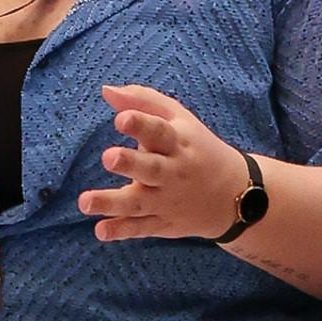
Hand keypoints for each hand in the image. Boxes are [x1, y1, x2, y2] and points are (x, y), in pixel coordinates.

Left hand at [77, 84, 250, 240]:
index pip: (159, 131)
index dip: (140, 124)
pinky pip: (141, 228)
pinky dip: (121, 230)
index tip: (120, 119)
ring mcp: (167, 200)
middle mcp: (173, 172)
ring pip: (139, 202)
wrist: (236, 194)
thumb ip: (142, 101)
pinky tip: (100, 230)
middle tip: (108, 157)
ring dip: (112, 203)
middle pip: (151, 168)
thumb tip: (105, 90)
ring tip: (85, 202)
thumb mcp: (179, 119)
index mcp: (178, 142)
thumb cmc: (194, 147)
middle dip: (130, 163)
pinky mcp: (163, 222)